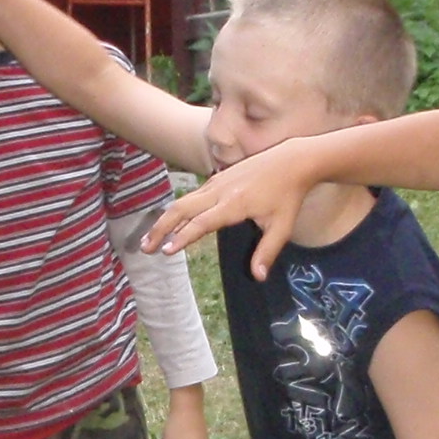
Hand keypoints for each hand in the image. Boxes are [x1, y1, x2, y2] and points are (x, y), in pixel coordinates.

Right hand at [142, 143, 317, 275]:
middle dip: (161, 228)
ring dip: (165, 220)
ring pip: (183, 201)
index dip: (182, 238)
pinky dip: (178, 211)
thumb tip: (258, 277)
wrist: (292, 161)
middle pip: (181, 209)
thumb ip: (267, 252)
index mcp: (234, 204)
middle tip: (146, 248)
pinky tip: (172, 225)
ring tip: (150, 239)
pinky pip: (192, 196)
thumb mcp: (282, 227)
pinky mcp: (217, 179)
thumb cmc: (288, 196)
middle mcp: (220, 191)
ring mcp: (216, 183)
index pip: (201, 223)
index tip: (166, 251)